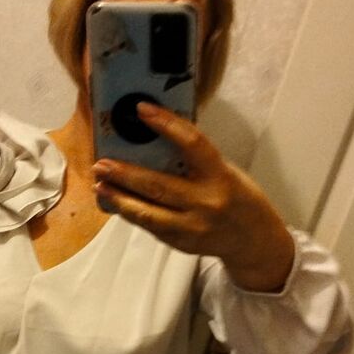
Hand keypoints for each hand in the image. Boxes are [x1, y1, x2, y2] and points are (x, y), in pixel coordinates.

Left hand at [92, 102, 294, 291]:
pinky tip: (117, 202)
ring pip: (148, 213)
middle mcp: (206, 203)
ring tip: (100, 185)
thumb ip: (197, 161)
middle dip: (125, 174)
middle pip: (158, 186)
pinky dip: (133, 213)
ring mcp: (192, 227)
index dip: (166, 124)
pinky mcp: (181, 244)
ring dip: (120, 199)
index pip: (192, 144)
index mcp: (221, 177)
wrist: (253, 241)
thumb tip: (156, 141)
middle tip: (102, 163)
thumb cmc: (239, 198)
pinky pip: (151, 226)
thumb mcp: (227, 172)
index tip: (141, 110)